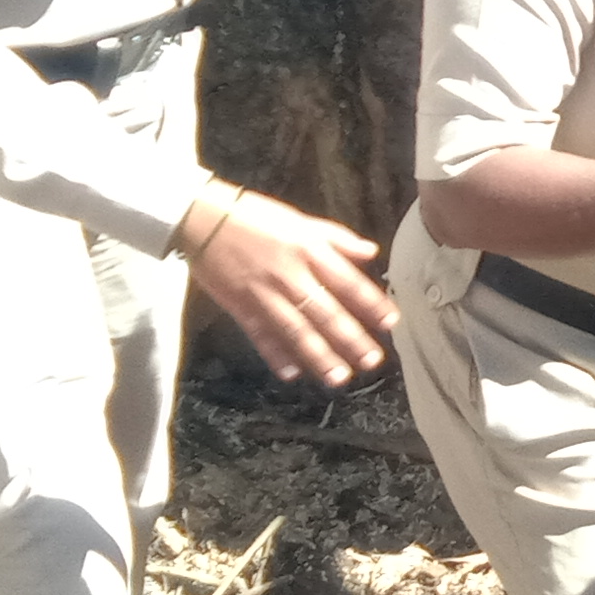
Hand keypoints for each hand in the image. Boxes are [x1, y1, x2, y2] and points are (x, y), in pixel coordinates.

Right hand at [183, 186, 398, 384]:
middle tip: (372, 361)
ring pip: (296, 329)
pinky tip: (291, 373)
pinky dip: (275, 354)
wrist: (203, 218)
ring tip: (339, 377)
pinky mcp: (239, 306)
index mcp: (309, 250)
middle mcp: (290, 274)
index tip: (391, 323)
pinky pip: (260, 334)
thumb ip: (338, 239)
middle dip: (350, 339)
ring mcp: (264, 293)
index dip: (371, 304)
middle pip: (325, 311)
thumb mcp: (302, 220)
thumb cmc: (257, 217)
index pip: (348, 281)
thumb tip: (371, 253)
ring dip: (319, 355)